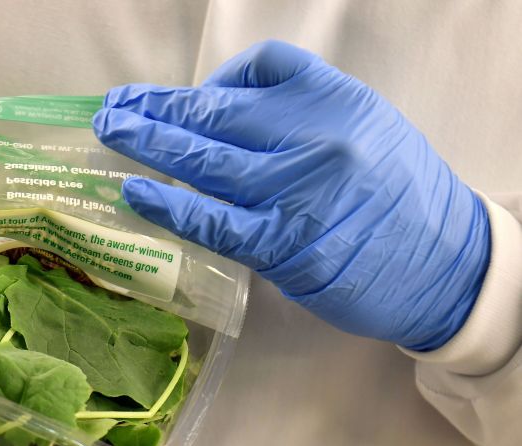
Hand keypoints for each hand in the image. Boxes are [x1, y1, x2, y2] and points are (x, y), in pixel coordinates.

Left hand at [93, 40, 489, 350]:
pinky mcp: (283, 245)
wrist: (447, 265)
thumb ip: (301, 109)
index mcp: (335, 99)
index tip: (165, 95)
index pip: (256, 70)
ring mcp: (295, 192)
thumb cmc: (399, 196)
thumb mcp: (365, 125)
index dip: (200, 83)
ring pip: (205, 160)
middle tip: (113, 109)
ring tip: (111, 132)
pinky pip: (213, 220)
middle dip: (156, 108)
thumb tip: (221, 107)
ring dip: (149, 143)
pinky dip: (169, 206)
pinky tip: (135, 191)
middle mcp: (313, 137)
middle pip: (215, 113)